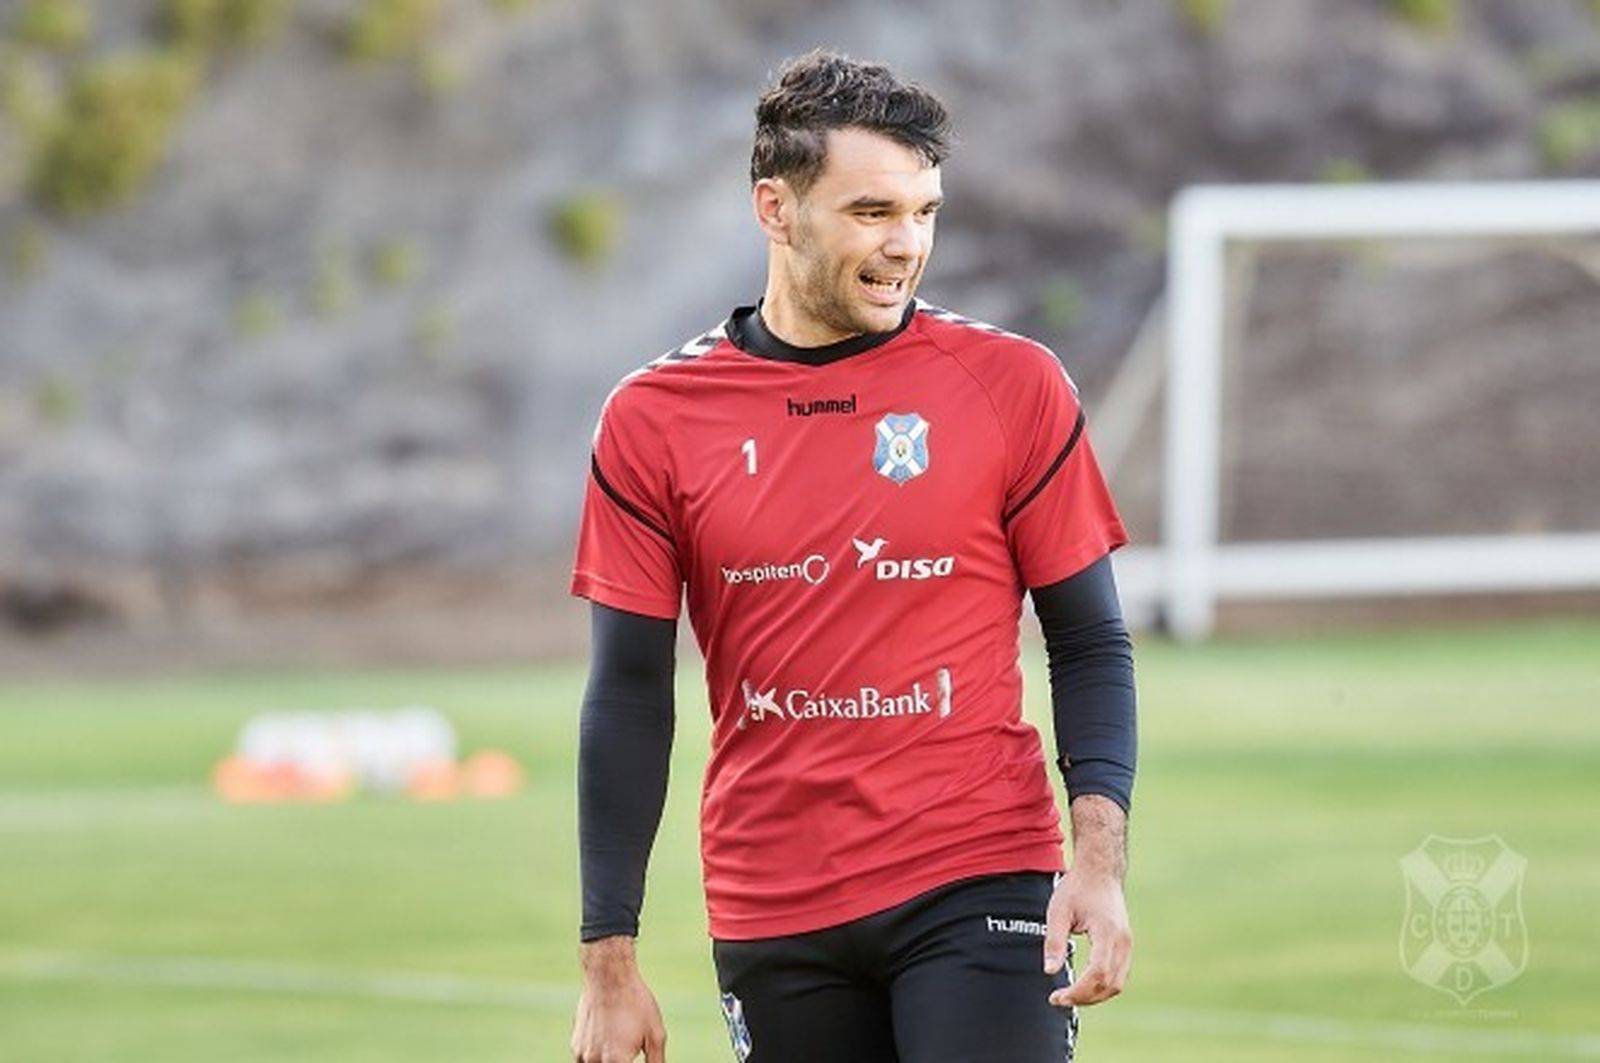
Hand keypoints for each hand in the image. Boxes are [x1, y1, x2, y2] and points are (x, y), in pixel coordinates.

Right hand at [572, 937, 667, 1062]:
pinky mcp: (575, 1046)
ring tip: (619, 1047)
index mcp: (616, 1061)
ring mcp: (582, 1055)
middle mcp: (595, 1061)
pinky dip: (597, 1060)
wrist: (608, 976)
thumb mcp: (655, 1034)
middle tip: (628, 1055)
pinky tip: (610, 1044)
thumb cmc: (635, 1003)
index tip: (633, 1059)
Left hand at [1043, 863, 1132, 1006]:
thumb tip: (1049, 971)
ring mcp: (1127, 944)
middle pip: (1109, 984)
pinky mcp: (1126, 946)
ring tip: (1069, 995)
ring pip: (1117, 984)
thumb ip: (1054, 942)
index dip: (1078, 991)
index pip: (1097, 973)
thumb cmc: (1078, 888)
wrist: (1100, 871)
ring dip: (1094, 996)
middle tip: (1059, 999)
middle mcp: (1122, 941)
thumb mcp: (1058, 911)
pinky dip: (1102, 986)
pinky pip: (1118, 976)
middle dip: (1084, 998)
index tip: (1058, 996)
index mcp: (1106, 932)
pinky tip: (1083, 986)